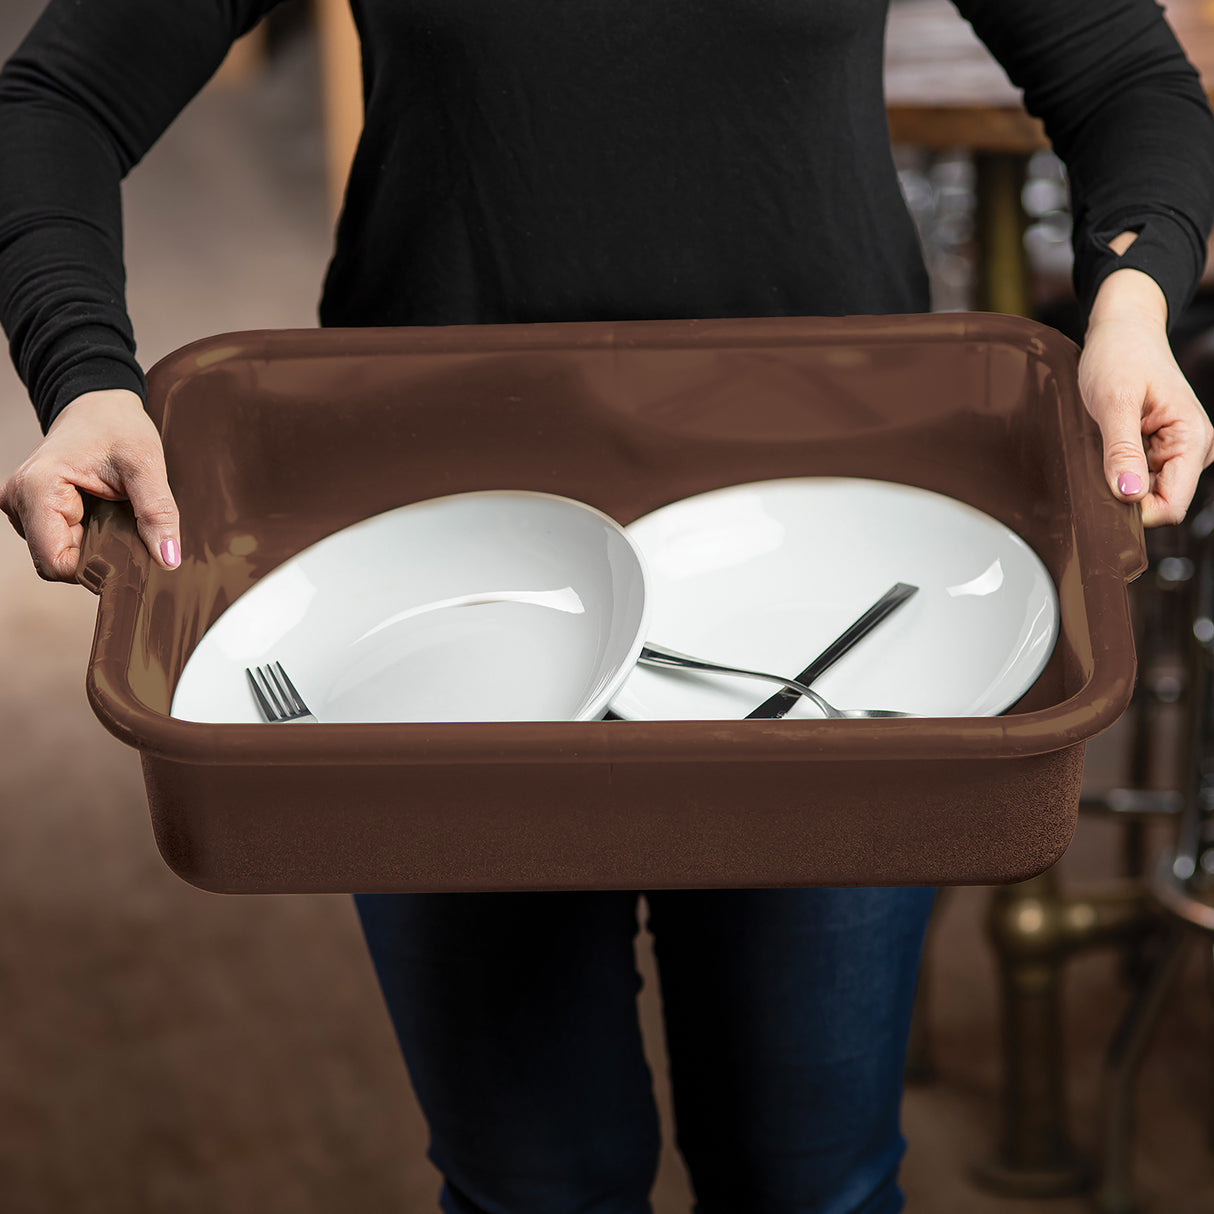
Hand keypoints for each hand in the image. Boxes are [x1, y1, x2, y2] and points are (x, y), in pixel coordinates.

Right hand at [0, 389, 180, 580]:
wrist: (98, 406)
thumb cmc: (118, 426)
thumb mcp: (146, 465)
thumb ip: (157, 512)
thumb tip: (168, 558)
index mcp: (37, 489)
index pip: (56, 562)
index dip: (95, 570)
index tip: (130, 556)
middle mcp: (18, 500)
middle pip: (57, 562)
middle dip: (96, 558)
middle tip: (130, 533)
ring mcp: (21, 506)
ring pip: (58, 554)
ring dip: (92, 547)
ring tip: (115, 518)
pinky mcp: (31, 510)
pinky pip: (60, 541)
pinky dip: (86, 538)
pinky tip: (102, 516)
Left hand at [1079, 266, 1213, 527]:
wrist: (1122, 330)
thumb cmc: (1120, 355)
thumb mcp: (1114, 401)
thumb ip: (1122, 449)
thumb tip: (1128, 494)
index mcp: (1194, 440)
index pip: (1171, 506)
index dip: (1135, 513)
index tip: (1100, 496)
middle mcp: (1193, 450)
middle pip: (1157, 504)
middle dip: (1123, 495)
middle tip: (1093, 463)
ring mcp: (1176, 451)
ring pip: (1144, 494)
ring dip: (1116, 481)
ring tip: (1099, 447)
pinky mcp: (1158, 450)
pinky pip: (1136, 478)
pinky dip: (1115, 471)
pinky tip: (1102, 448)